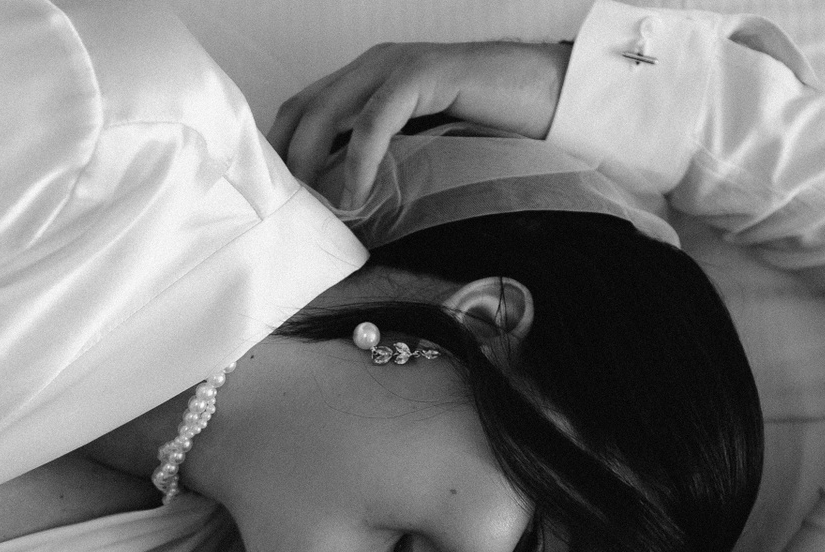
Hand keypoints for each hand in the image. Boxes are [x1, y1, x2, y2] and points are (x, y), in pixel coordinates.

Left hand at [268, 41, 570, 206]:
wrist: (550, 96)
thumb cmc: (492, 127)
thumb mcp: (423, 148)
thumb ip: (386, 162)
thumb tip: (348, 210)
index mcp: (367, 80)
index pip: (302, 110)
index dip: (281, 152)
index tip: (275, 199)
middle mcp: (373, 66)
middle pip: (303, 109)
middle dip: (286, 162)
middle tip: (285, 212)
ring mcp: (397, 66)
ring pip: (327, 110)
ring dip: (311, 162)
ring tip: (312, 208)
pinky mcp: (423, 74)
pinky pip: (375, 119)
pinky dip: (360, 159)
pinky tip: (356, 194)